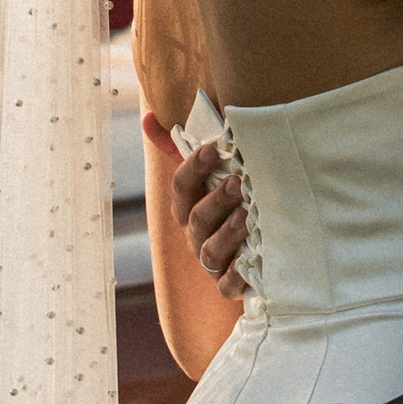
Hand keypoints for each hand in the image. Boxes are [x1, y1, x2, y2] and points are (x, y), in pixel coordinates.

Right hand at [169, 137, 246, 297]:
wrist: (255, 251)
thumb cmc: (228, 205)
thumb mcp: (210, 176)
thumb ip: (180, 149)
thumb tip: (148, 118)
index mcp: (188, 208)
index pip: (181, 187)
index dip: (193, 168)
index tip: (212, 148)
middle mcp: (195, 235)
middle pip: (196, 218)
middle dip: (215, 200)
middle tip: (238, 183)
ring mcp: (211, 262)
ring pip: (209, 251)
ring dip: (226, 234)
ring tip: (245, 216)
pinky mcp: (228, 285)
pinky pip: (227, 285)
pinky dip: (236, 277)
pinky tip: (248, 264)